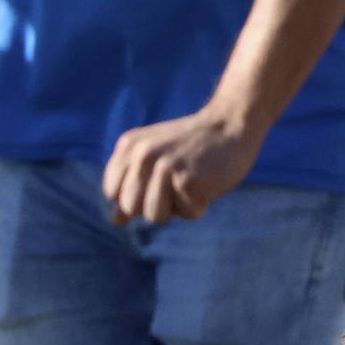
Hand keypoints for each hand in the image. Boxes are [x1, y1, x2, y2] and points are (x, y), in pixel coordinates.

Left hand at [102, 105, 262, 224]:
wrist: (232, 123)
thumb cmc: (193, 146)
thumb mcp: (155, 158)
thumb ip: (132, 184)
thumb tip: (115, 221)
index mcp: (129, 146)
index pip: (112, 193)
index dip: (135, 195)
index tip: (157, 179)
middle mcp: (142, 155)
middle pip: (131, 208)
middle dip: (154, 204)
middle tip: (177, 180)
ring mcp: (165, 167)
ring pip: (154, 216)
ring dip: (177, 207)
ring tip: (191, 181)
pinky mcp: (188, 180)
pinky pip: (187, 213)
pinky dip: (200, 204)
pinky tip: (208, 181)